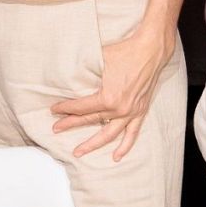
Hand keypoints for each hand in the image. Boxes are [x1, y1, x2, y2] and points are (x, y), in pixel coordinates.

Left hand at [48, 29, 173, 161]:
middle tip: (56, 129)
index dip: (65, 108)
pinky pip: (132, 134)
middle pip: (90, 120)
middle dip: (70, 124)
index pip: (81, 107)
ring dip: (92, 144)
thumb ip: (84, 70)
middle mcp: (119, 109)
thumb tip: (68, 73)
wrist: (150, 50)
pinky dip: (125, 146)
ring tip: (78, 152)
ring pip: (109, 134)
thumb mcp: (99, 59)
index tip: (54, 109)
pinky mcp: (140, 112)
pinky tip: (116, 156)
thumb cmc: (124, 51)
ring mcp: (131, 113)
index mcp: (108, 98)